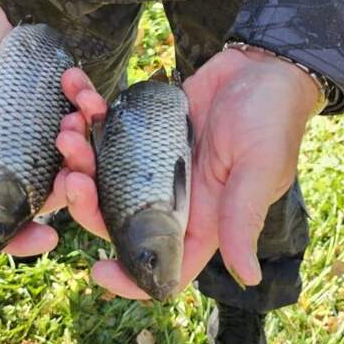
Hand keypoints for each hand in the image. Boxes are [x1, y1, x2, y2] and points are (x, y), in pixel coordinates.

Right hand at [0, 0, 57, 256]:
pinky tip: (75, 80)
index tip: (48, 240)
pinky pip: (74, 108)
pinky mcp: (43, 96)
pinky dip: (83, 98)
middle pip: (42, 187)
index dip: (18, 236)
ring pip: (66, 151)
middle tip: (73, 158)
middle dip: (67, 180)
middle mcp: (0, 152)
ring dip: (81, 138)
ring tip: (77, 112)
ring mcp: (26, 125)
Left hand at [49, 49, 318, 298]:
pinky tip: (76, 87)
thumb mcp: (260, 168)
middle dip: (85, 199)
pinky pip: (107, 125)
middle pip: (114, 216)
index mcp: (202, 218)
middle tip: (73, 173)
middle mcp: (171, 195)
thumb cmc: (272, 119)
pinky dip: (88, 109)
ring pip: (102, 171)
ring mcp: (153, 161)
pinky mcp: (144, 126)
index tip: (96, 270)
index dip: (130, 276)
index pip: (163, 264)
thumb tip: (247, 277)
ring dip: (79, 153)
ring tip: (71, 124)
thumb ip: (244, 218)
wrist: (264, 65)